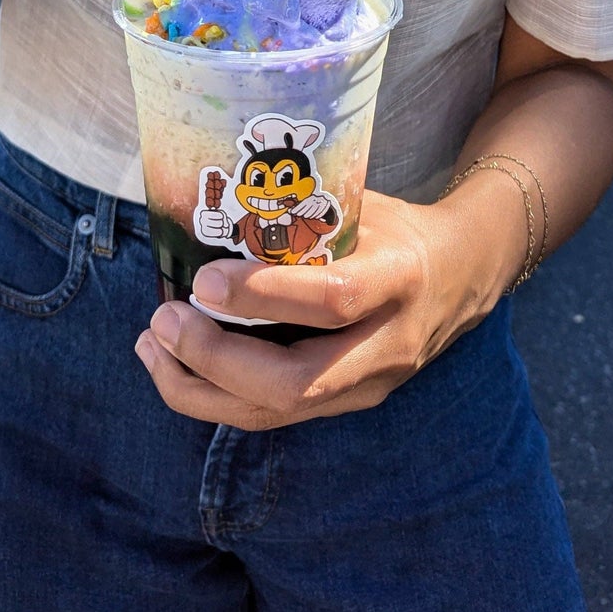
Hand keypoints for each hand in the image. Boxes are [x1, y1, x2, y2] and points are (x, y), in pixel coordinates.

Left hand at [134, 190, 511, 429]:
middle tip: (162, 321)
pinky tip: (176, 365)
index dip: (263, 296)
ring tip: (150, 346)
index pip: (332, 301)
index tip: (202, 278)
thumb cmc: (396, 227)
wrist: (462, 275)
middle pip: (297, 384)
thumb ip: (305, 212)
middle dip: (216, 360)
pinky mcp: (348, 404)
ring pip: (278, 413)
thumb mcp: (364, 204)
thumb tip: (214, 197)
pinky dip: (217, 395)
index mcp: (398, 278)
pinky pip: (275, 414)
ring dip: (202, 389)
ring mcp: (370, 386)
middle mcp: (388, 345)